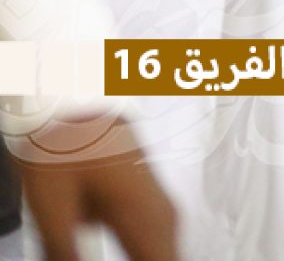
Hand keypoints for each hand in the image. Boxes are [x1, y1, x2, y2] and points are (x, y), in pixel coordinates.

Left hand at [15, 113, 178, 260]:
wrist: (71, 99)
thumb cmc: (62, 145)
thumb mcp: (52, 210)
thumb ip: (65, 256)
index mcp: (144, 214)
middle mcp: (162, 211)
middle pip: (170, 260)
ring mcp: (160, 203)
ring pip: (166, 252)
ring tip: (112, 259)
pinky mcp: (150, 199)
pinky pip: (159, 239)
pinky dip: (150, 256)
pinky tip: (138, 256)